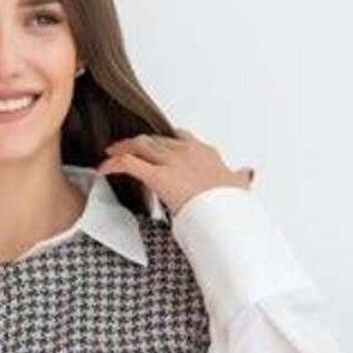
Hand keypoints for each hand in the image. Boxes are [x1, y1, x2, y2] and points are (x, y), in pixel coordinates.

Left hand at [94, 128, 255, 217]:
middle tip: (127, 148)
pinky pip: (129, 163)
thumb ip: (240, 177)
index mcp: (205, 152)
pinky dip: (113, 164)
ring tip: (111, 154)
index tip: (157, 146)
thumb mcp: (239, 186)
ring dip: (123, 148)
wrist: (227, 213)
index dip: (165, 141)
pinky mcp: (158, 175)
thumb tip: (248, 172)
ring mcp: (172, 161)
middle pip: (156, 139)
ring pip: (140, 144)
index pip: (181, 138)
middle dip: (140, 143)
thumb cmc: (232, 203)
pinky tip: (103, 169)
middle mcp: (186, 151)